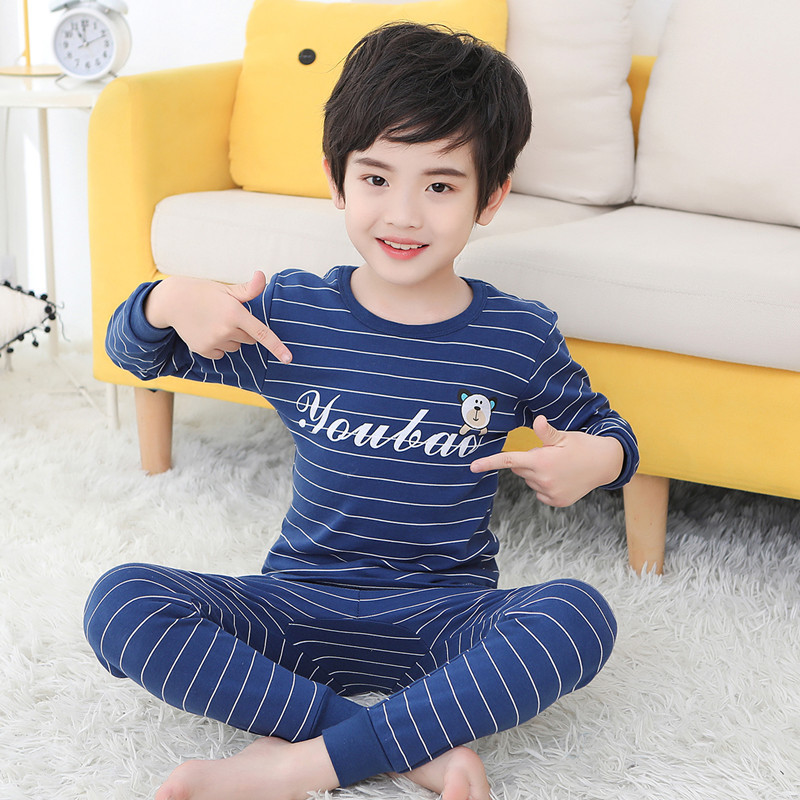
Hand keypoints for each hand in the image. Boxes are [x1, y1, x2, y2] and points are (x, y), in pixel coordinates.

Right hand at [145, 271, 291, 362]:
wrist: (171, 301)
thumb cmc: (203, 292)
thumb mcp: (226, 289)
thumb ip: (248, 289)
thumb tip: (263, 276)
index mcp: (235, 313)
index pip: (262, 334)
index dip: (277, 347)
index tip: (288, 359)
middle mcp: (226, 330)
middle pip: (249, 339)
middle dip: (243, 330)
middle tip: (226, 316)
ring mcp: (214, 342)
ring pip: (235, 346)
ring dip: (230, 338)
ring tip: (213, 322)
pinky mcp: (203, 350)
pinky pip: (221, 353)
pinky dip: (217, 345)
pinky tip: (206, 331)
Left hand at [470, 415, 623, 506]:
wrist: (605, 464)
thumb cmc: (582, 445)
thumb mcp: (564, 436)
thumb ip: (547, 432)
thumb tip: (538, 420)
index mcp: (541, 461)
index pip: (508, 461)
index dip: (488, 463)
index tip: (472, 467)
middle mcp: (542, 480)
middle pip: (520, 469)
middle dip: (528, 461)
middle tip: (548, 453)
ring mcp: (549, 493)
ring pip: (530, 481)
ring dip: (537, 473)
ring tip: (559, 465)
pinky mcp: (556, 502)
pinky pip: (540, 492)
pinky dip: (545, 485)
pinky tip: (561, 477)